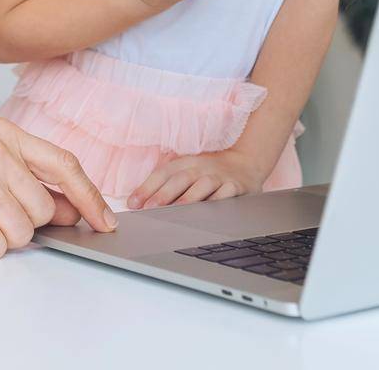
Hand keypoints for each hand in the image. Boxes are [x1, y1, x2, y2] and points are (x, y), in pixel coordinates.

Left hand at [127, 146, 263, 209]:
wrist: (246, 162)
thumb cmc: (209, 172)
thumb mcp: (188, 172)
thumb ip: (166, 186)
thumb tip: (137, 204)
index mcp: (185, 163)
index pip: (162, 173)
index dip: (146, 187)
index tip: (132, 204)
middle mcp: (201, 167)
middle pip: (180, 178)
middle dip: (164, 194)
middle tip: (149, 209)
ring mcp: (219, 176)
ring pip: (202, 186)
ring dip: (188, 199)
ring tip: (176, 212)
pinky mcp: (236, 186)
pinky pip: (226, 195)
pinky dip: (216, 204)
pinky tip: (207, 216)